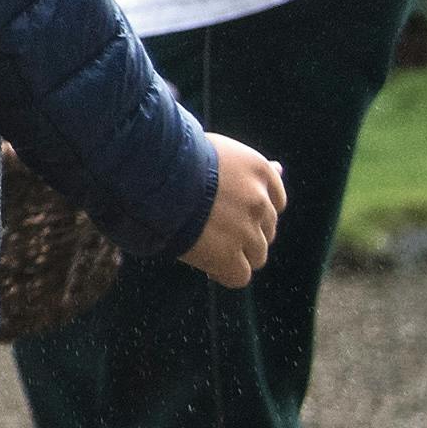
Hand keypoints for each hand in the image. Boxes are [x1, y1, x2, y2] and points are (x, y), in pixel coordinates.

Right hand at [183, 139, 285, 288]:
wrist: (146, 175)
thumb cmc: (170, 158)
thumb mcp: (217, 151)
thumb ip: (248, 167)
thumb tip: (280, 168)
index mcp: (258, 172)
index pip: (275, 202)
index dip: (251, 210)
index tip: (228, 211)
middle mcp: (258, 201)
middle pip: (266, 230)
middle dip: (244, 232)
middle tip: (209, 227)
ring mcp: (246, 231)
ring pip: (257, 255)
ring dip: (235, 253)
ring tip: (204, 245)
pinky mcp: (228, 257)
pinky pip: (239, 276)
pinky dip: (224, 273)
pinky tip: (207, 264)